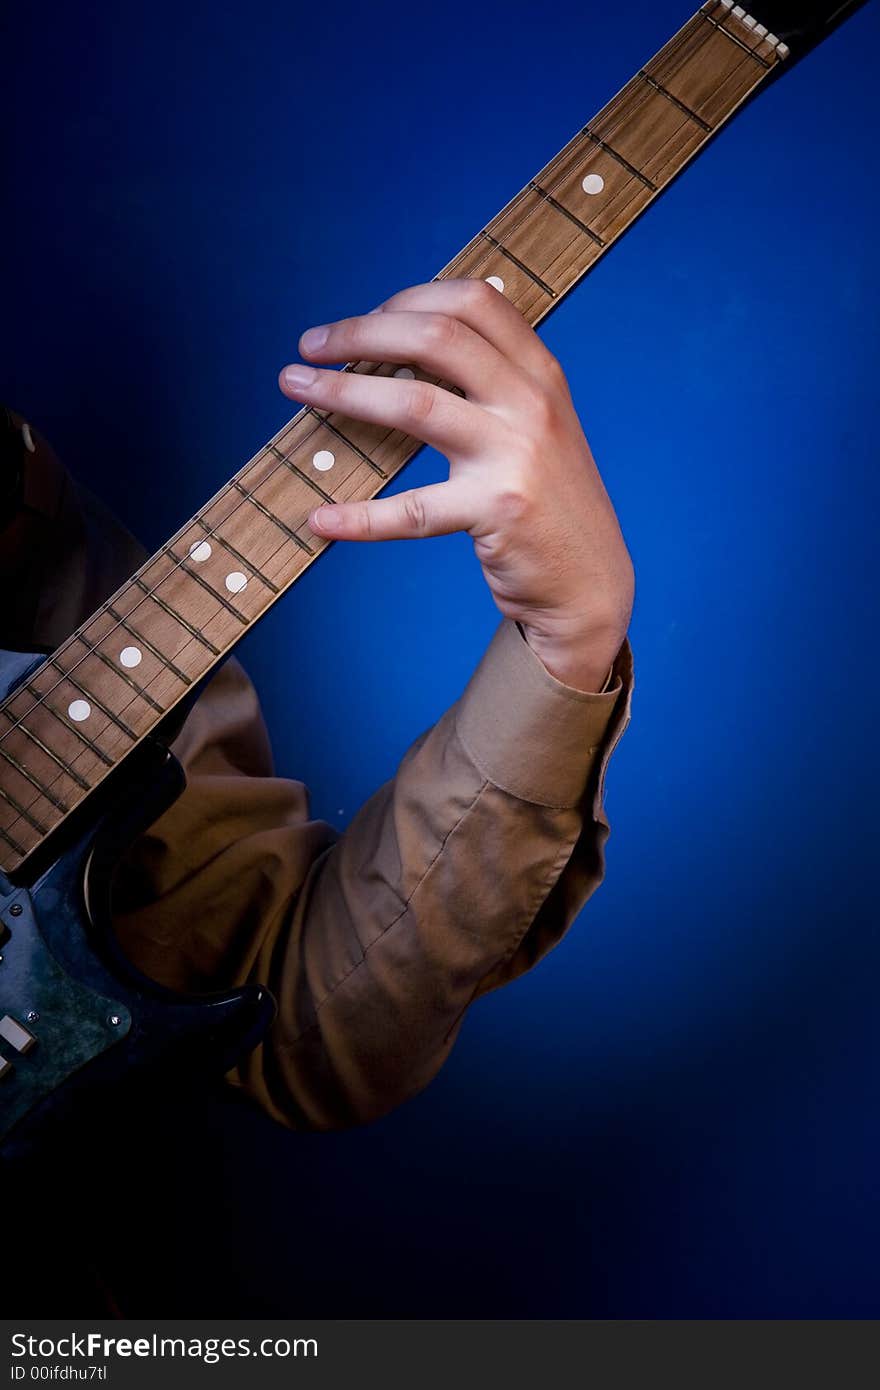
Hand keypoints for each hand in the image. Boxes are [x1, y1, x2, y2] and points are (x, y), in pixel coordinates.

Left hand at [279, 278, 633, 691]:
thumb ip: (491, 384)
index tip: (363, 322)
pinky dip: (360, 517)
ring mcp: (517, 456)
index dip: (407, 300)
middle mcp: (532, 403)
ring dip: (343, 392)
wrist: (589, 584)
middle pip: (436, 337)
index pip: (473, 302)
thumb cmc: (546, 503)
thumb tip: (405, 345)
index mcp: (541, 374)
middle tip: (309, 346)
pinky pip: (412, 510)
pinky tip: (320, 519)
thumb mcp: (535, 427)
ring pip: (415, 403)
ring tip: (296, 388)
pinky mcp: (498, 511)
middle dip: (361, 332)